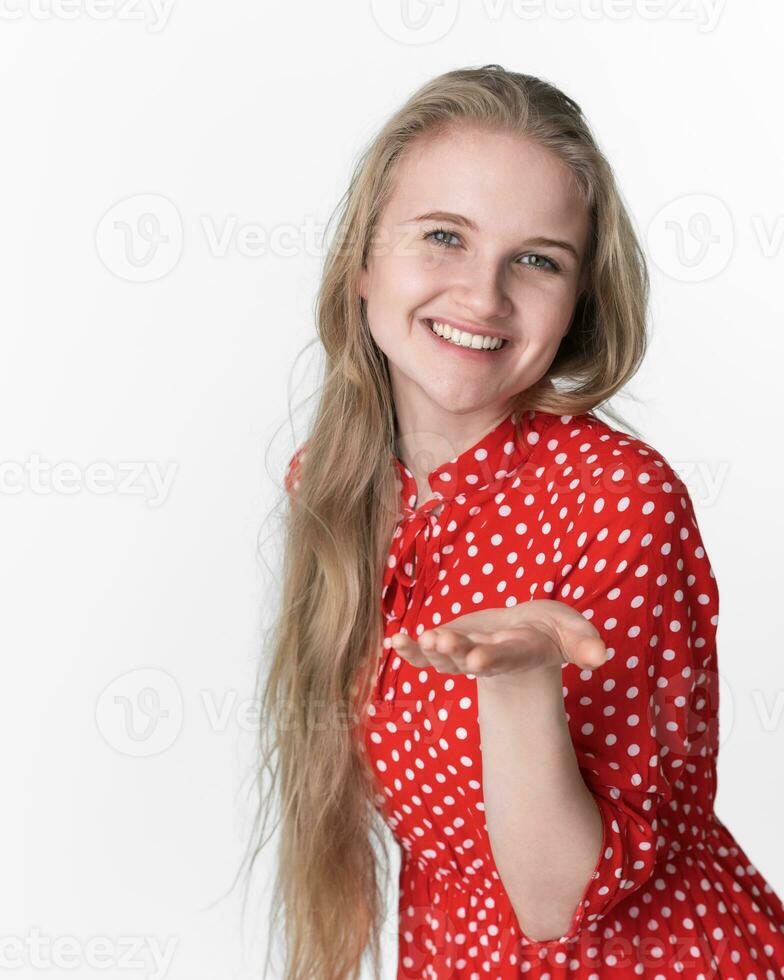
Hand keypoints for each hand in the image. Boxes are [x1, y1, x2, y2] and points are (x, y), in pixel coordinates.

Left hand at [390, 600, 607, 678]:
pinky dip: (410, 650)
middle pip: (470, 656)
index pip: (504, 658)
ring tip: (422, 637)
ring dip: (431, 649)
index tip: (476, 658)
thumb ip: (586, 643)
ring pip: (445, 657)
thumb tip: (602, 654)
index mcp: (519, 654)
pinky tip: (396, 641)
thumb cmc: (554, 630)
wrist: (527, 634)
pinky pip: (426, 655)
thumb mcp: (575, 632)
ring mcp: (466, 655)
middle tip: (442, 640)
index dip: (490, 658)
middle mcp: (489, 658)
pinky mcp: (449, 649)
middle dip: (456, 650)